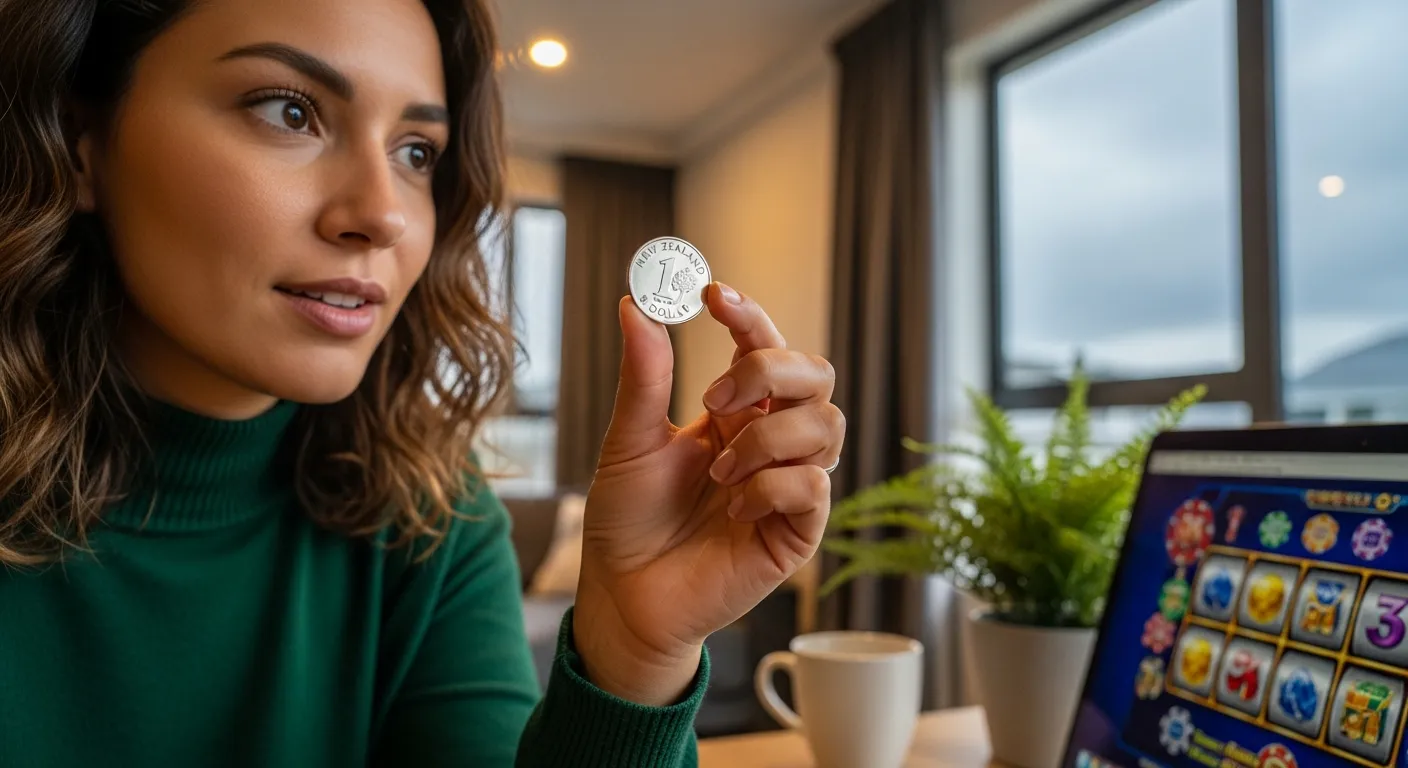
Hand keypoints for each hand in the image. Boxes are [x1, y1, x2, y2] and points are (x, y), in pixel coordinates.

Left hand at [573, 282, 844, 705]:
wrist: (625, 595)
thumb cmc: (629, 519)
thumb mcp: (629, 440)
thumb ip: (644, 376)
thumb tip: (635, 303)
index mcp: (736, 411)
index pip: (764, 345)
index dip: (749, 315)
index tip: (711, 294)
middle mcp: (771, 440)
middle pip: (815, 374)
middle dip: (771, 370)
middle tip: (714, 398)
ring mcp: (789, 484)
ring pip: (826, 424)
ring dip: (768, 437)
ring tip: (718, 471)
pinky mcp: (798, 531)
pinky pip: (814, 487)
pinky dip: (771, 486)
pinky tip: (734, 508)